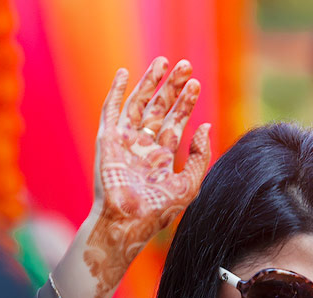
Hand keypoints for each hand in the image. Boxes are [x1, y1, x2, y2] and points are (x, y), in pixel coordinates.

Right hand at [83, 57, 210, 297]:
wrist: (128, 221)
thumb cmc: (157, 211)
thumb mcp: (188, 184)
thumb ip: (199, 156)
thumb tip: (204, 127)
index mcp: (161, 156)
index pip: (175, 122)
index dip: (185, 103)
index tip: (195, 84)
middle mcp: (143, 146)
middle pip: (159, 108)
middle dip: (171, 87)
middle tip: (185, 65)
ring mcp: (125, 142)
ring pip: (138, 104)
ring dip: (150, 83)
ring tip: (163, 62)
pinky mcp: (108, 140)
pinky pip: (111, 111)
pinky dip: (115, 91)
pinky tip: (123, 73)